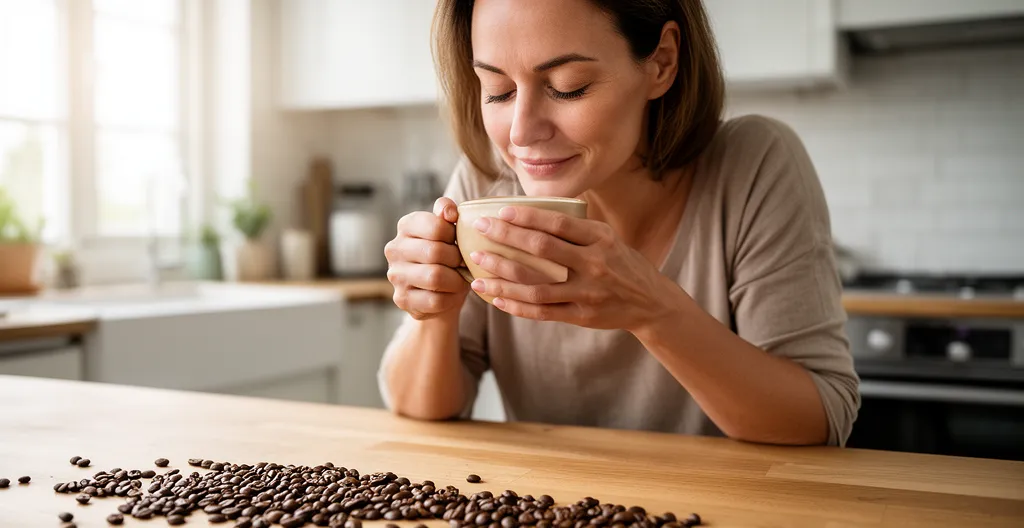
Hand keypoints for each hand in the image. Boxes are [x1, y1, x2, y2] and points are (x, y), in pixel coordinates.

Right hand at [384, 197, 469, 319]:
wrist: (439, 292)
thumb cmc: (447, 256)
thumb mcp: (449, 231)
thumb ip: (447, 213)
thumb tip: (449, 212)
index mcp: (406, 226)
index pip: (436, 226)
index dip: (455, 236)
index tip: (459, 242)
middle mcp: (395, 249)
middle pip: (435, 252)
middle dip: (457, 260)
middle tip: (464, 263)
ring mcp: (395, 275)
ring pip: (434, 277)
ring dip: (456, 280)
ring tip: (461, 278)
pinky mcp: (402, 299)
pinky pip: (435, 300)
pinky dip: (451, 298)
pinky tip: (453, 293)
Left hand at [467, 206, 678, 331]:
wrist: (650, 302)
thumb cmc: (622, 264)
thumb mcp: (609, 238)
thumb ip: (578, 227)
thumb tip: (536, 208)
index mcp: (600, 239)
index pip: (557, 224)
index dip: (526, 217)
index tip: (500, 212)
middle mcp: (594, 264)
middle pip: (541, 249)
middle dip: (505, 238)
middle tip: (480, 231)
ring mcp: (587, 292)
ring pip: (536, 286)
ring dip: (503, 277)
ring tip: (477, 271)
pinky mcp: (582, 315)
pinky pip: (542, 311)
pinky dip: (516, 305)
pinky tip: (496, 298)